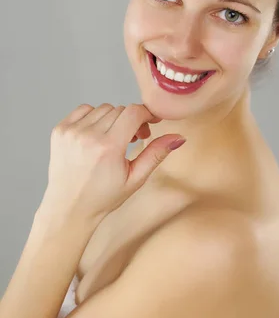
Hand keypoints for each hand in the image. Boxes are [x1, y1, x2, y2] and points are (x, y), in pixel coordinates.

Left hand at [39, 103, 185, 224]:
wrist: (69, 208)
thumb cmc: (103, 197)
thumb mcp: (135, 178)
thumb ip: (156, 154)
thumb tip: (179, 137)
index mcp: (108, 147)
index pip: (133, 112)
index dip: (146, 114)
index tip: (152, 121)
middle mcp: (87, 135)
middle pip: (120, 110)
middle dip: (131, 120)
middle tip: (135, 138)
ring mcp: (71, 131)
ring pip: (103, 108)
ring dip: (113, 120)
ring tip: (114, 139)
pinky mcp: (59, 130)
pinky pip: (84, 110)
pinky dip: (94, 118)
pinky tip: (97, 135)